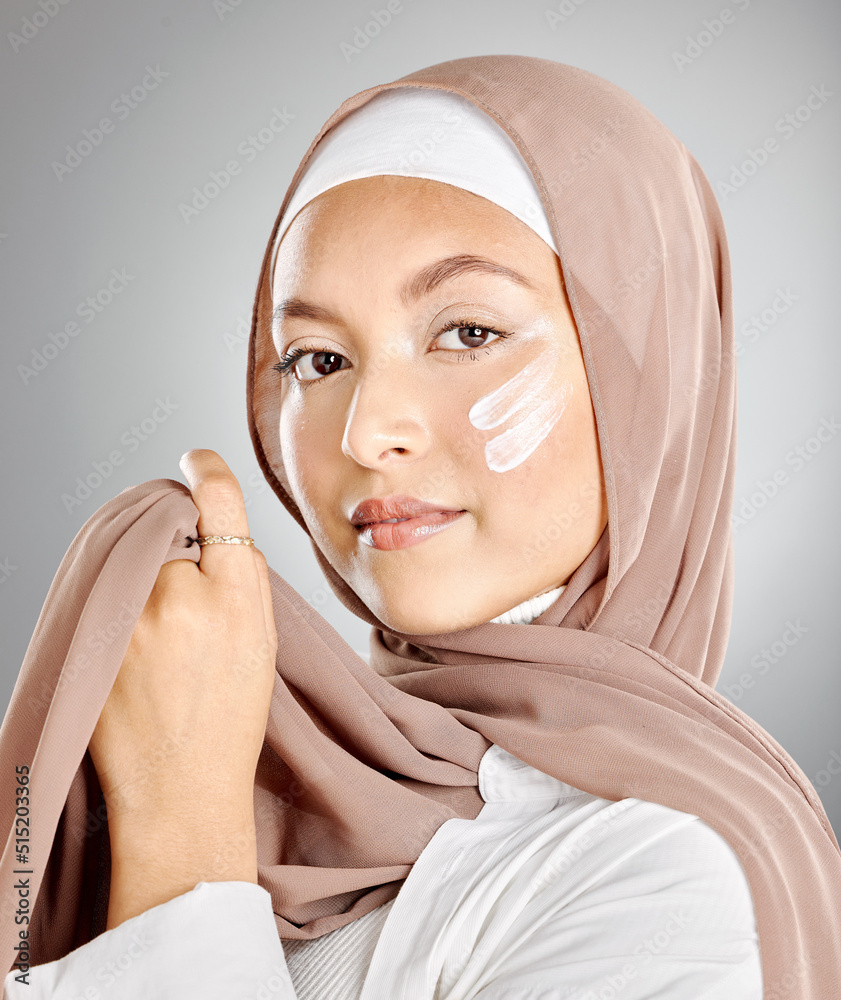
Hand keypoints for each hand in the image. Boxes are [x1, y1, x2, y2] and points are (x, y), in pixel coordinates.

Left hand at [88, 450, 277, 924]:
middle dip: (175, 546)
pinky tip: (131, 642)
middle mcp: (182, 595)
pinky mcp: (94, 636)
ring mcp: (131, 615)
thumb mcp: (262, 640)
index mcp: (238, 595)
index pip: (218, 499)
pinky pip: (104, 586)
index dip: (206, 469)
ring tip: (155, 636)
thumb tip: (210, 530)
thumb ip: (240, 578)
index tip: (196, 459)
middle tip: (181, 597)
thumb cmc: (228, 720)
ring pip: (133, 557)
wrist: (180, 791)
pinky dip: (115, 597)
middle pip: (169, 527)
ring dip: (141, 574)